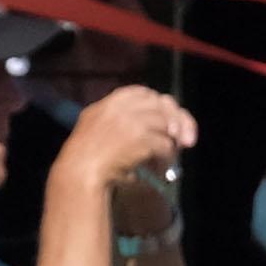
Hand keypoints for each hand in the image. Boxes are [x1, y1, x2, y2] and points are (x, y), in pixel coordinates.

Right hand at [51, 87, 200, 201]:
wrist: (79, 173)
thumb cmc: (86, 158)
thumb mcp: (97, 127)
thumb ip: (120, 118)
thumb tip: (157, 121)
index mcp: (109, 103)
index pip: (142, 92)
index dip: (159, 104)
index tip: (168, 118)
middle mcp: (120, 107)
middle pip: (161, 103)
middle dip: (177, 119)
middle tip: (186, 139)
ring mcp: (130, 120)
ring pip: (166, 125)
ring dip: (171, 143)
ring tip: (167, 157)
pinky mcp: (140, 137)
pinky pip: (165, 144)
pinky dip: (168, 158)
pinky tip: (162, 169)